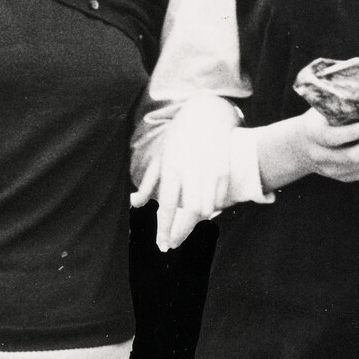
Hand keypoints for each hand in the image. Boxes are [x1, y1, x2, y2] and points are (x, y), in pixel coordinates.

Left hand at [135, 121, 236, 250]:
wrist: (207, 113)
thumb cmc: (180, 138)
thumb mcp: (162, 156)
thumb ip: (149, 182)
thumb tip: (134, 203)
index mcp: (172, 167)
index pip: (169, 205)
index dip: (165, 228)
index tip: (162, 243)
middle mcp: (190, 170)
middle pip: (190, 212)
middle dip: (181, 232)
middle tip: (174, 244)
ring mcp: (209, 169)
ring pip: (207, 208)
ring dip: (199, 221)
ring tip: (190, 226)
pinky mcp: (224, 169)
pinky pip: (220, 199)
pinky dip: (214, 208)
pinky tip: (208, 210)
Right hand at [265, 108, 358, 186]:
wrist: (302, 146)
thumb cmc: (319, 117)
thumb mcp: (324, 106)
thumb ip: (346, 99)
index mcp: (314, 135)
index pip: (334, 137)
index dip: (354, 132)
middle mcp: (324, 157)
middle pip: (355, 155)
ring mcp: (336, 171)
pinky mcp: (348, 178)